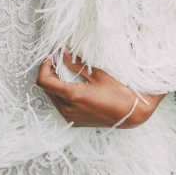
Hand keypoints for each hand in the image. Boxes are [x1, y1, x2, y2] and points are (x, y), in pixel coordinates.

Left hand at [36, 52, 165, 128]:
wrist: (131, 114)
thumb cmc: (118, 93)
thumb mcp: (97, 75)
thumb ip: (76, 64)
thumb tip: (63, 53)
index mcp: (71, 96)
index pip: (43, 81)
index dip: (44, 66)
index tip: (52, 57)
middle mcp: (67, 109)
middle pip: (47, 88)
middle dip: (50, 72)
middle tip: (60, 60)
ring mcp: (70, 117)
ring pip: (52, 97)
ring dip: (55, 83)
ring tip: (66, 71)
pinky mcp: (74, 121)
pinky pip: (60, 105)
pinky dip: (61, 93)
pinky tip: (72, 85)